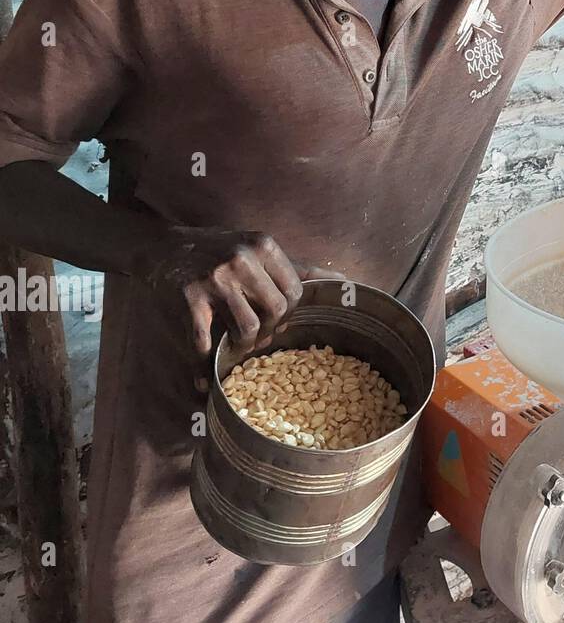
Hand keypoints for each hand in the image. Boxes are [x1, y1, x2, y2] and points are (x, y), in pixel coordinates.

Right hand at [140, 227, 314, 386]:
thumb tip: (341, 280)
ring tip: (237, 346)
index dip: (289, 315)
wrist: (163, 246)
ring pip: (248, 328)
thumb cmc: (219, 250)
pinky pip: (205, 342)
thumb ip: (297, 267)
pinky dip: (206, 366)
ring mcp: (214, 278)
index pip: (295, 291)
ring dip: (244, 346)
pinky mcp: (188, 298)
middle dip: (270, 332)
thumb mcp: (258, 249)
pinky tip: (206, 377)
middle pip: (276, 310)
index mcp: (264, 246)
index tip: (276, 323)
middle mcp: (242, 259)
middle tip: (257, 339)